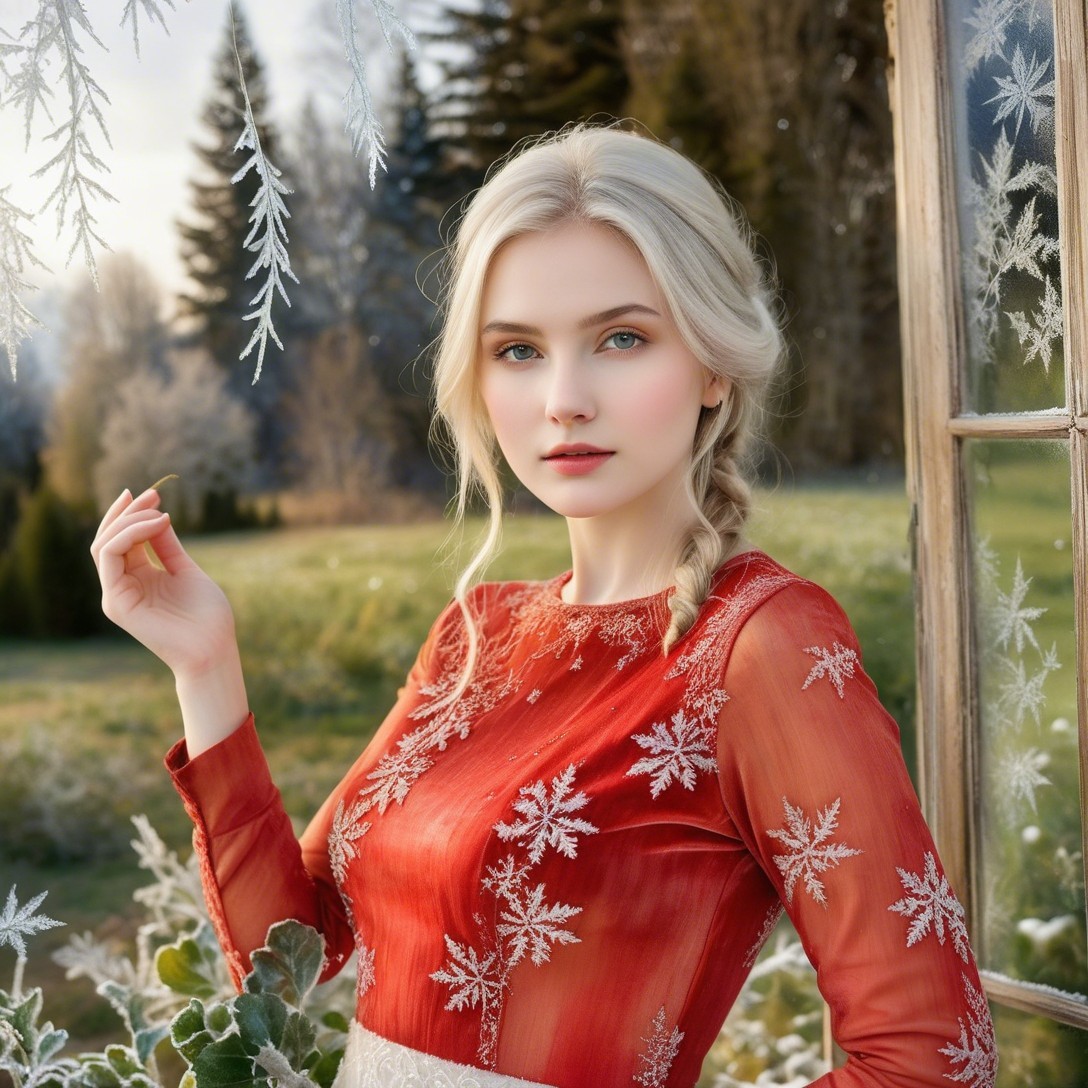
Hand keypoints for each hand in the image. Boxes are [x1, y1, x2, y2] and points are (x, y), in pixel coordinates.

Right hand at [91, 487, 236, 679]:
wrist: (213, 649)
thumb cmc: (207, 615)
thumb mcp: (186, 570)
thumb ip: (167, 546)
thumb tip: (158, 516)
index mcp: (138, 578)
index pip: (121, 540)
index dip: (132, 514)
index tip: (154, 494)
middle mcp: (122, 585)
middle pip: (107, 539)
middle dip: (126, 511)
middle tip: (153, 494)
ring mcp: (116, 594)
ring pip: (104, 544)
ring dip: (128, 520)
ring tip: (158, 509)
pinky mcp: (116, 602)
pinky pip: (109, 557)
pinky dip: (130, 534)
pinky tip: (157, 524)